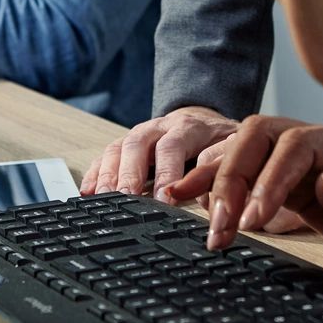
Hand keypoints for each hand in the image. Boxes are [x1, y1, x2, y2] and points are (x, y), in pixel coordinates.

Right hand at [83, 107, 240, 198]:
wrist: (209, 122)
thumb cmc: (222, 144)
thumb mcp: (233, 150)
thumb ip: (222, 169)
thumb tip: (211, 198)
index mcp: (190, 127)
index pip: (173, 145)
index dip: (166, 172)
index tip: (164, 199)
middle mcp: (161, 126)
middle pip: (138, 143)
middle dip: (129, 173)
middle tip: (125, 199)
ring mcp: (141, 134)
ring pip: (118, 147)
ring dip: (108, 174)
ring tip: (104, 200)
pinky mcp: (127, 145)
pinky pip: (107, 155)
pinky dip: (95, 173)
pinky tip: (89, 193)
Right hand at [173, 118, 322, 269]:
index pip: (299, 145)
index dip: (271, 178)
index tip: (255, 217)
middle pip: (262, 136)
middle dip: (232, 176)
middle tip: (220, 225)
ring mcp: (312, 163)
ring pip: (250, 150)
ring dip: (218, 177)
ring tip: (182, 205)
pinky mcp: (301, 185)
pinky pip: (254, 176)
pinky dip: (223, 185)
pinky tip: (195, 200)